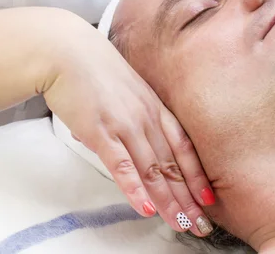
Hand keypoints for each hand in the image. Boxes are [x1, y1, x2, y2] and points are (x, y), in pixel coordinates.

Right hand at [41, 16, 214, 234]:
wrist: (66, 50)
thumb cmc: (93, 70)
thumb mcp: (124, 90)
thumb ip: (130, 116)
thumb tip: (122, 141)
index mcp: (154, 107)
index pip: (183, 146)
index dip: (197, 174)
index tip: (208, 197)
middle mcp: (146, 117)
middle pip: (172, 165)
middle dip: (187, 198)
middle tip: (200, 224)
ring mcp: (125, 124)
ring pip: (152, 170)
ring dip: (167, 201)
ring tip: (179, 224)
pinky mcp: (101, 132)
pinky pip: (122, 166)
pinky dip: (135, 190)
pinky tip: (145, 208)